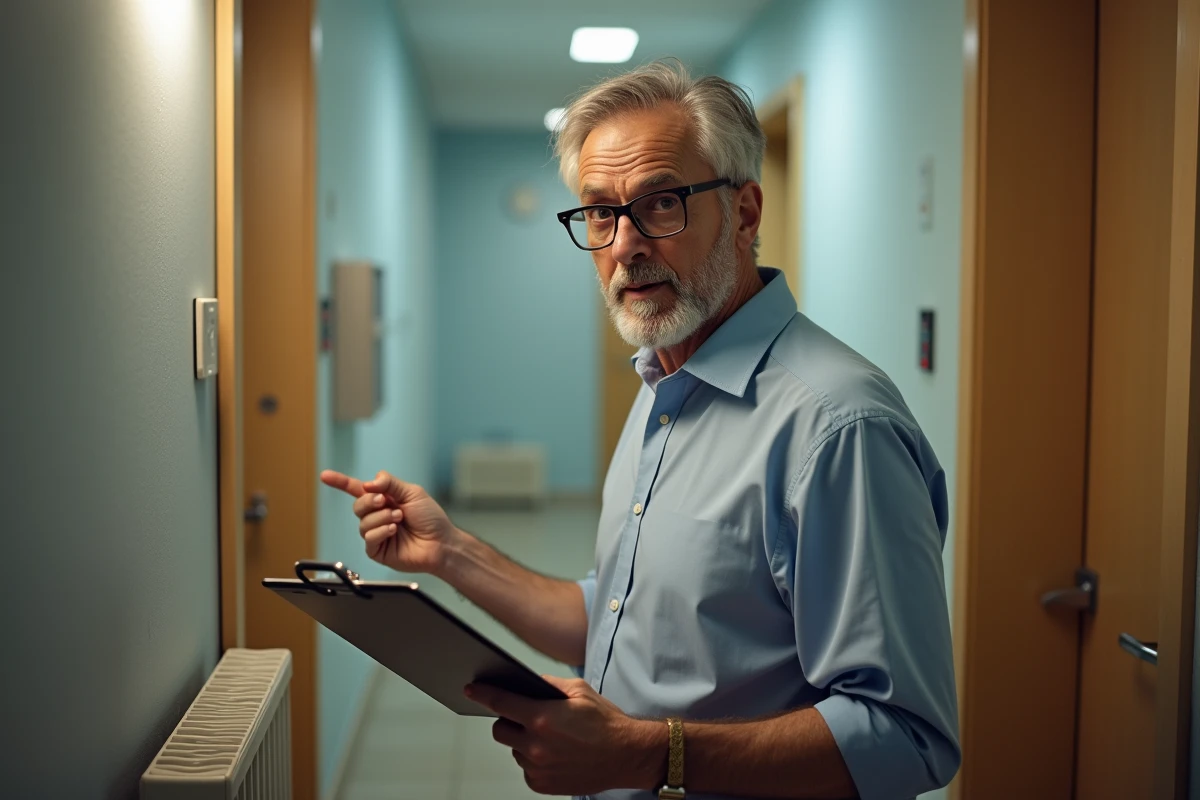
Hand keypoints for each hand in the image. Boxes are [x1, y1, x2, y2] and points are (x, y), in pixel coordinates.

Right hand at [319, 469, 458, 574]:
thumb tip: (368, 483)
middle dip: (370, 501)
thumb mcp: (412, 493)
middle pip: (357, 505)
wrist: (441, 542)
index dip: (340, 482)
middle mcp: (378, 516)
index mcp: (385, 500)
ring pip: (363, 522)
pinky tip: (394, 530)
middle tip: (385, 501)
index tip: (325, 476)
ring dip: (381, 517)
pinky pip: (368, 538)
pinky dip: (380, 531)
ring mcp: (377, 533)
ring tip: (399, 519)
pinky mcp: (378, 550)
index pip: (358, 489)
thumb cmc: (430, 518)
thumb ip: (390, 484)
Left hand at [465, 676, 665, 795]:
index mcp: (543, 718)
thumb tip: (528, 684)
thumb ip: (548, 685)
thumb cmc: (605, 722)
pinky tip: (554, 753)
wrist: (625, 755)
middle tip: (528, 718)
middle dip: (509, 721)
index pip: (501, 703)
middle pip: (500, 730)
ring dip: (524, 742)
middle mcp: (536, 745)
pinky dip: (533, 760)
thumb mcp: (579, 691)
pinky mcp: (542, 785)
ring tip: (550, 738)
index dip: (483, 694)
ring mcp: (538, 767)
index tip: (471, 690)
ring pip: (514, 750)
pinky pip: (525, 768)